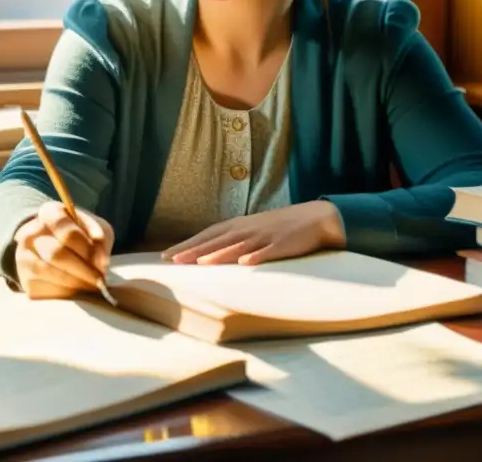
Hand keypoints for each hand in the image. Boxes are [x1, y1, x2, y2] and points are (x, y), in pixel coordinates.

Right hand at [13, 201, 114, 298]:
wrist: (51, 245)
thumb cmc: (77, 234)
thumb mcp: (93, 227)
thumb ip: (99, 239)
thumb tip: (100, 263)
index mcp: (50, 213)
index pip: (68, 232)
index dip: (87, 250)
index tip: (104, 262)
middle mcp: (31, 233)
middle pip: (57, 254)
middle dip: (83, 270)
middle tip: (100, 280)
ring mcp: (23, 257)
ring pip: (49, 273)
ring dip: (75, 283)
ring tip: (92, 286)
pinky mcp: (24, 280)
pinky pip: (45, 289)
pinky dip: (65, 293)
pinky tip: (77, 290)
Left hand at [161, 200, 345, 265]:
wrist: (315, 218)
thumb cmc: (280, 227)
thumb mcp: (253, 230)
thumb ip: (233, 241)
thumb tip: (208, 254)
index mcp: (239, 226)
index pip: (207, 236)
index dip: (187, 245)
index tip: (166, 256)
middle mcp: (247, 229)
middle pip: (217, 240)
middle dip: (195, 250)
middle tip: (172, 260)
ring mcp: (265, 237)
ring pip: (238, 246)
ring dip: (220, 254)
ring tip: (202, 263)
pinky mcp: (282, 245)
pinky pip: (268, 252)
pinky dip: (256, 257)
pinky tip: (246, 264)